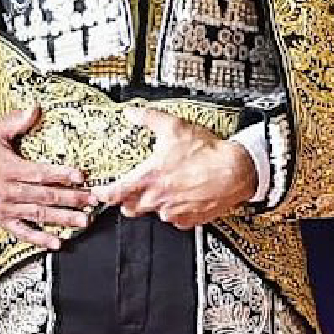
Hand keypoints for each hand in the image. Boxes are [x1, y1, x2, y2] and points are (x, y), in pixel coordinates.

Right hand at [0, 108, 95, 250]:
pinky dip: (39, 239)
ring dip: (62, 219)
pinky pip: (22, 232)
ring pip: (38, 215)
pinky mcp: (3, 219)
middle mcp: (8, 190)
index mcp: (9, 168)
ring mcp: (5, 207)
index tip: (80, 176)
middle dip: (70, 198)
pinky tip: (57, 242)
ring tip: (83, 221)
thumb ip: (17, 120)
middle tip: (91, 200)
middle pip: (44, 196)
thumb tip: (36, 108)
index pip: (39, 173)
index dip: (61, 174)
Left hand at [93, 108, 257, 229]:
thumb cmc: (207, 152)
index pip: (114, 194)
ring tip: (167, 187)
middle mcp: (158, 199)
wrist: (235, 171)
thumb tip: (131, 112)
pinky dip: (175, 210)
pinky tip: (183, 195)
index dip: (102, 194)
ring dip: (154, 203)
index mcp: (149, 178)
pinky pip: (174, 219)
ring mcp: (173, 212)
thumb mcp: (174, 127)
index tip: (98, 193)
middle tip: (135, 187)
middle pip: (129, 208)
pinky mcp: (188, 220)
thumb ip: (148, 118)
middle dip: (128, 199)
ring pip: (153, 213)